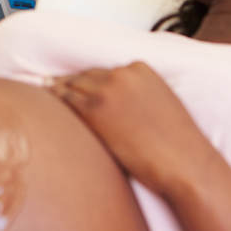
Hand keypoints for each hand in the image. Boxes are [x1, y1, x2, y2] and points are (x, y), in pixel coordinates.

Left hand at [49, 63, 215, 195]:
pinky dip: (56, 98)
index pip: (106, 70)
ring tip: (47, 89)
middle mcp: (121, 74)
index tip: (79, 81)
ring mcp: (106, 90)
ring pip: (74, 84)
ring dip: (61, 88)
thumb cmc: (177, 141)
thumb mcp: (162, 102)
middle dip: (74, 82)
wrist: (183, 161)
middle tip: (55, 83)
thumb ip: (140, 92)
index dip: (91, 78)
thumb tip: (123, 102)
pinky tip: (47, 98)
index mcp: (141, 68)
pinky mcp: (94, 109)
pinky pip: (67, 100)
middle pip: (88, 75)